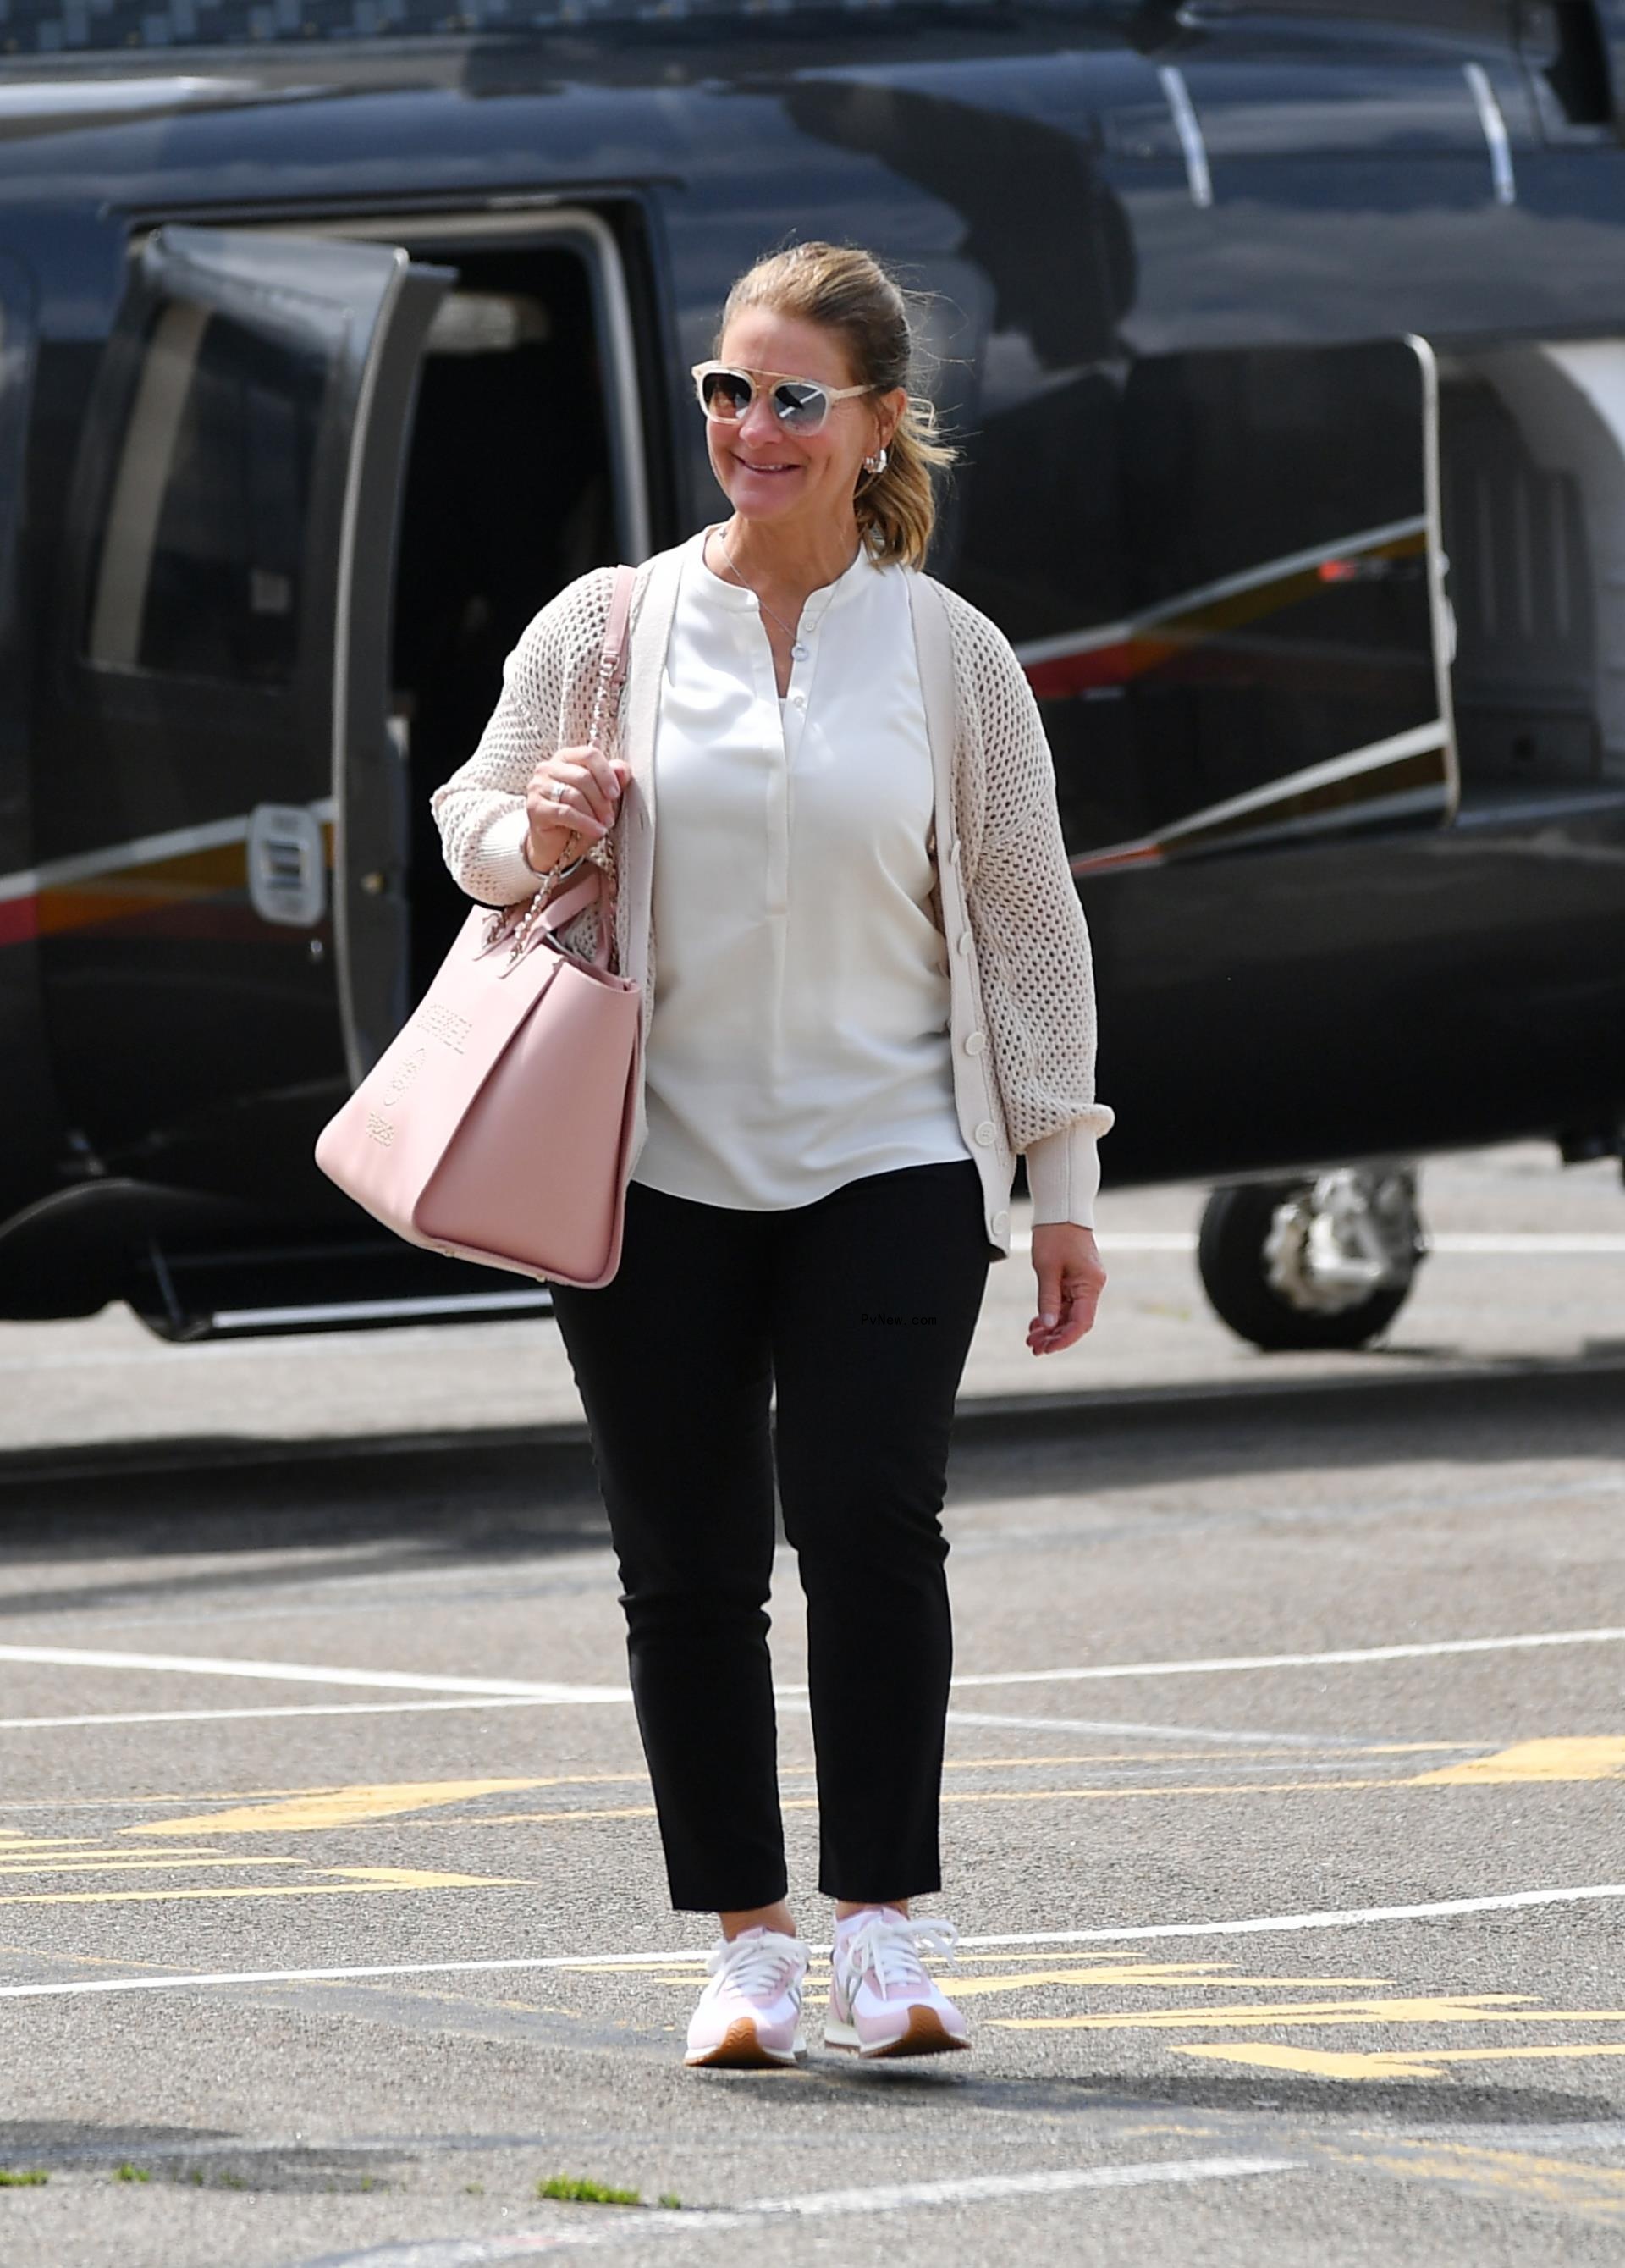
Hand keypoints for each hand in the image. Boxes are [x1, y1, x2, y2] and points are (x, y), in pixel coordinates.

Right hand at [524, 746, 629, 869]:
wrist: (555, 843)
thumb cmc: (577, 815)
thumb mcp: (600, 796)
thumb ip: (612, 779)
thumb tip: (622, 769)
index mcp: (566, 757)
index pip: (589, 755)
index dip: (606, 774)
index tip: (615, 792)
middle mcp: (548, 767)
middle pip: (583, 776)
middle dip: (601, 799)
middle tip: (610, 816)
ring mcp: (538, 786)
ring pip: (574, 795)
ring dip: (594, 812)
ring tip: (604, 825)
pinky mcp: (535, 807)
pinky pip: (565, 812)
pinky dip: (585, 823)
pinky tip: (596, 831)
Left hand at [1027, 1223, 1105, 1355]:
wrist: (1060, 1210)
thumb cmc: (1054, 1234)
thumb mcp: (1046, 1268)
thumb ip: (1048, 1299)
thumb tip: (1048, 1326)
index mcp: (1090, 1284)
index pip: (1082, 1322)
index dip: (1065, 1339)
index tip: (1047, 1349)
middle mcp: (1092, 1286)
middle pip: (1076, 1321)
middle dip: (1055, 1337)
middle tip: (1034, 1347)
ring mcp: (1085, 1283)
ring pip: (1070, 1314)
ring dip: (1052, 1328)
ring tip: (1032, 1339)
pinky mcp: (1076, 1280)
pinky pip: (1066, 1303)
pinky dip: (1052, 1315)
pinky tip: (1037, 1324)